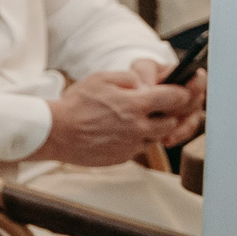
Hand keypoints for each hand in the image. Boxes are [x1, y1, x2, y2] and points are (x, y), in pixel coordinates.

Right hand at [32, 66, 194, 165]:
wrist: (55, 133)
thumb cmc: (75, 105)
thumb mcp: (101, 79)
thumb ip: (128, 78)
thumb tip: (143, 84)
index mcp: (135, 104)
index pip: (175, 98)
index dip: (181, 93)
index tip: (180, 91)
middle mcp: (139, 127)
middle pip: (172, 122)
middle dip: (168, 114)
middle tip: (154, 108)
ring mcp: (131, 144)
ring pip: (157, 137)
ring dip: (152, 128)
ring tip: (133, 120)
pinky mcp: (123, 157)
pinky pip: (139, 148)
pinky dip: (135, 140)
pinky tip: (118, 133)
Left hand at [125, 56, 207, 147]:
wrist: (133, 100)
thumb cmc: (141, 78)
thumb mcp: (141, 68)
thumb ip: (146, 72)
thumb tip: (149, 87)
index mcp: (185, 76)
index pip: (199, 80)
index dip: (195, 86)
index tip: (181, 93)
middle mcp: (191, 94)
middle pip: (195, 102)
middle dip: (181, 108)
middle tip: (165, 113)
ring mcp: (188, 111)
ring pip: (192, 121)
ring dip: (178, 127)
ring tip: (164, 133)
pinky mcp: (182, 125)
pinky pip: (185, 133)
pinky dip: (176, 136)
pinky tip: (165, 140)